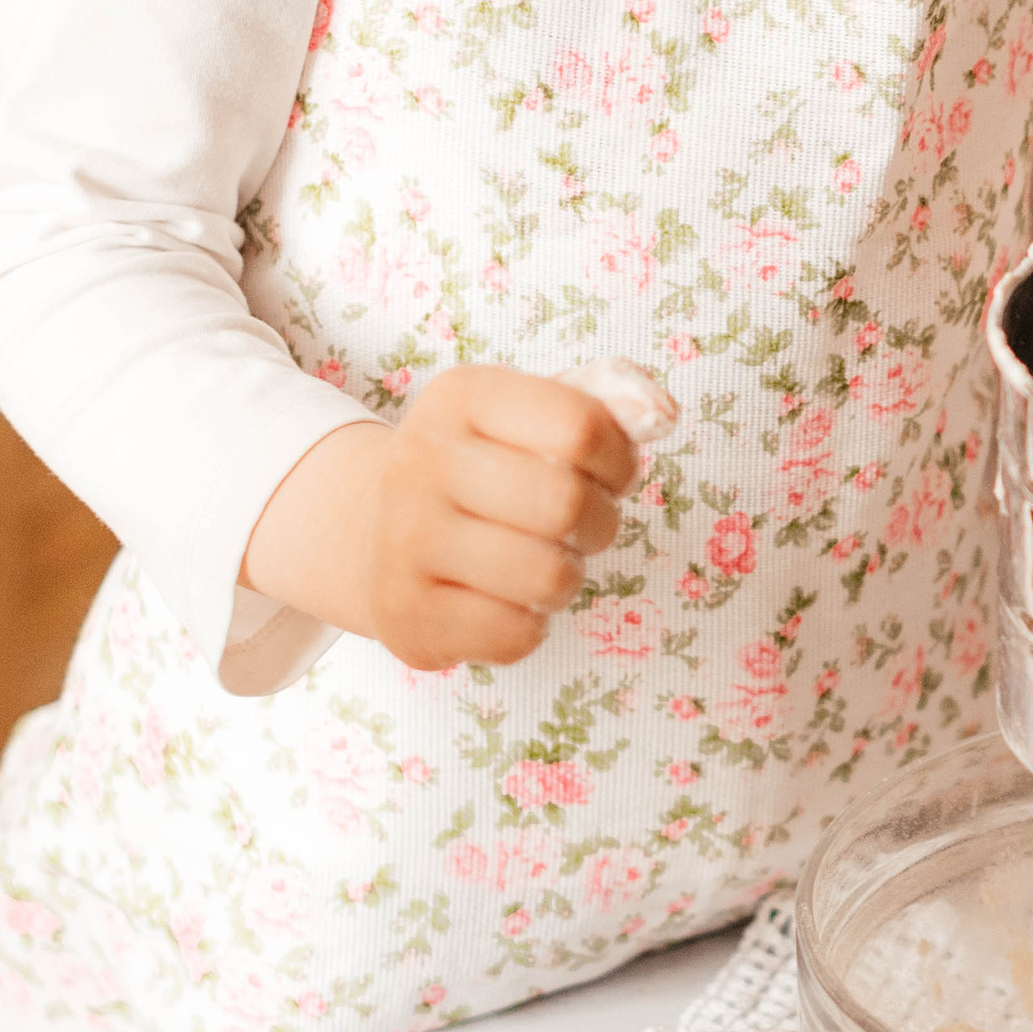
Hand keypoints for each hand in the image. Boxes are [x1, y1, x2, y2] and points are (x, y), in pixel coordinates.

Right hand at [244, 367, 637, 668]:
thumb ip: (608, 405)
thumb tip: (662, 412)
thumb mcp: (534, 414)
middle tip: (574, 526)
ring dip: (565, 577)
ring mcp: (403, 540)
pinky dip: (529, 625)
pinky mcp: (404, 615)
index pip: (581, 427)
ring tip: (536, 561)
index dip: (619, 460)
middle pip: (565, 504)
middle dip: (597, 523)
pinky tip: (500, 600)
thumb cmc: (486, 468)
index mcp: (462, 396)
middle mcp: (420, 460)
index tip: (606, 474)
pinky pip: (516, 635)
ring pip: (547, 577)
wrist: (370, 528)